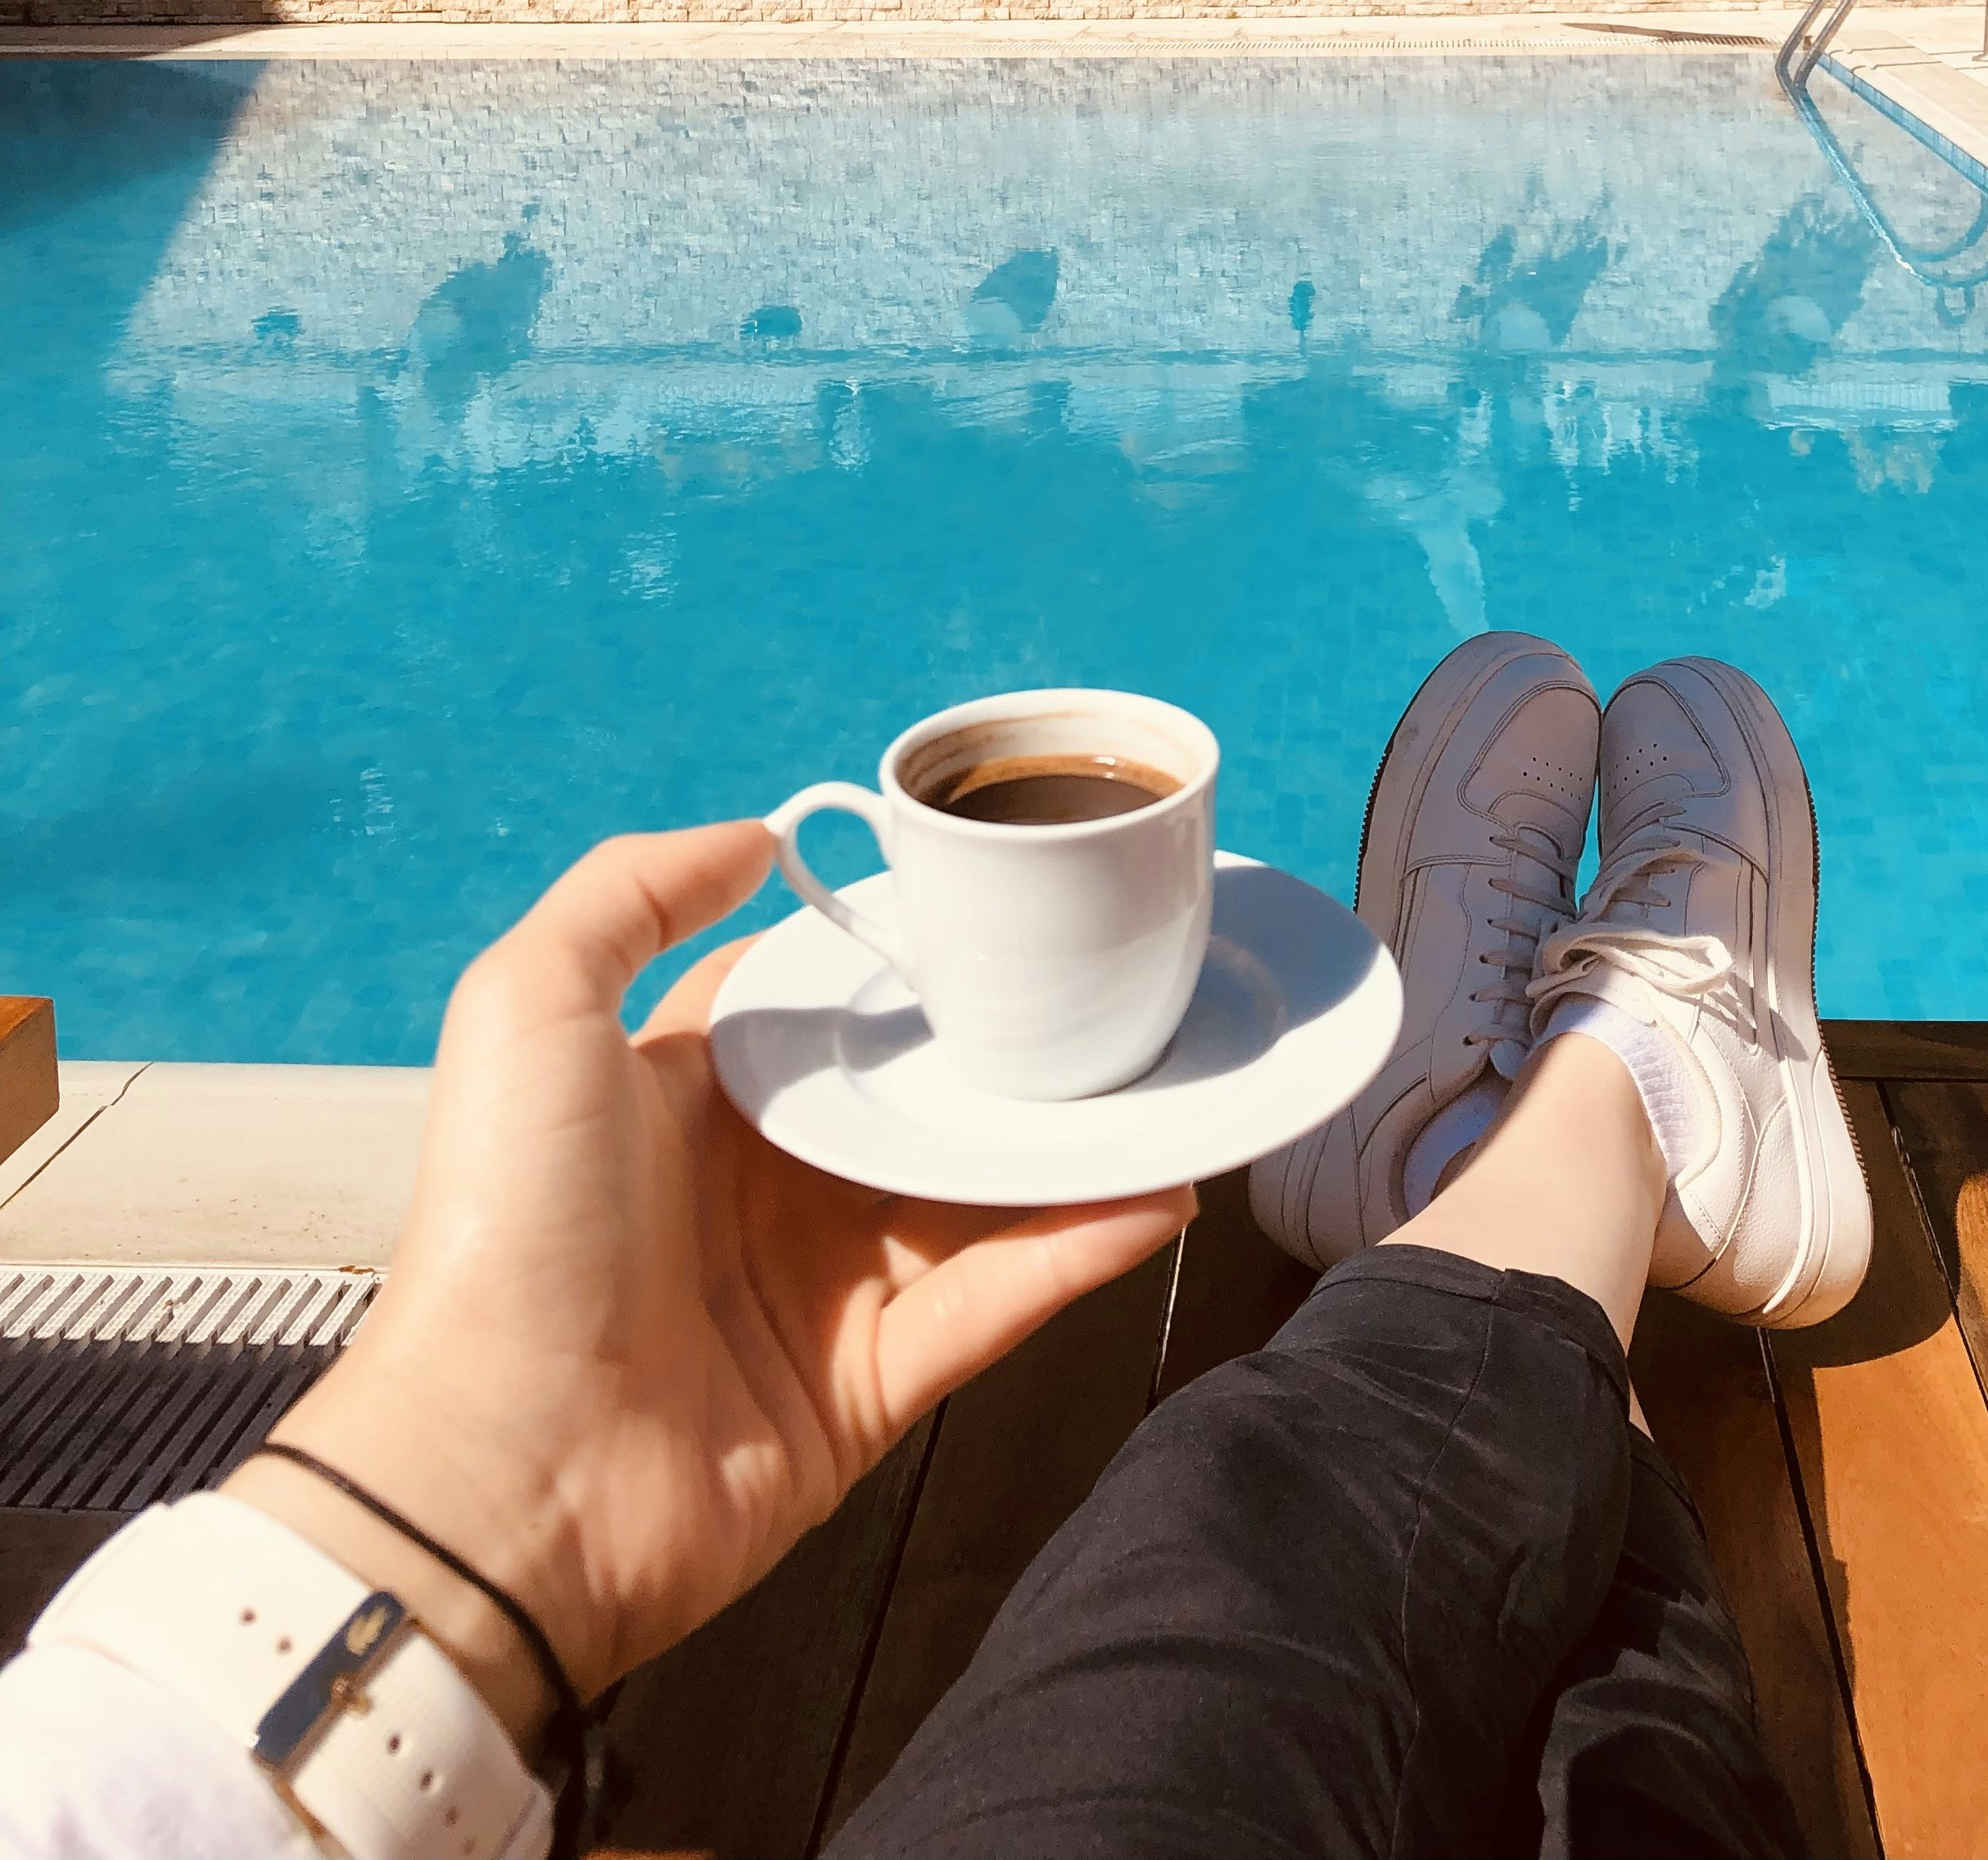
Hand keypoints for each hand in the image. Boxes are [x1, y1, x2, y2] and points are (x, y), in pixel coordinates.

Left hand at [229, 822, 1192, 1735]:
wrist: (493, 1475)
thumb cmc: (503, 1224)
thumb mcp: (526, 1008)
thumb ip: (628, 895)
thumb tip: (762, 836)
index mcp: (687, 1098)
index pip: (819, 1003)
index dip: (899, 956)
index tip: (999, 904)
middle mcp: (760, 1185)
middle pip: (916, 1097)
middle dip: (1008, 1050)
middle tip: (1115, 992)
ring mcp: (819, 1290)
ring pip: (976, 1197)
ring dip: (1070, 1150)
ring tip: (1169, 1087)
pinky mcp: (868, 1388)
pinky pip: (993, 1302)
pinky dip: (1075, 1251)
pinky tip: (1152, 1194)